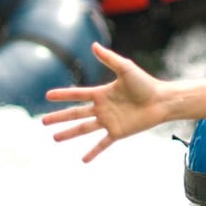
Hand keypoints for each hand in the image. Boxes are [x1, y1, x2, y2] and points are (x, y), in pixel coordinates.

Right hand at [42, 43, 166, 161]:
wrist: (162, 100)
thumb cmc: (145, 83)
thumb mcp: (126, 68)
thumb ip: (109, 59)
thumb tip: (93, 45)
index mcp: (102, 93)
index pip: (78, 94)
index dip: (63, 95)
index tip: (47, 95)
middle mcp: (103, 108)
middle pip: (76, 113)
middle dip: (60, 117)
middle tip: (43, 121)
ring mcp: (109, 121)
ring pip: (84, 129)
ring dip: (69, 133)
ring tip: (54, 138)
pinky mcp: (118, 132)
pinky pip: (102, 144)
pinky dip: (93, 152)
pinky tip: (82, 160)